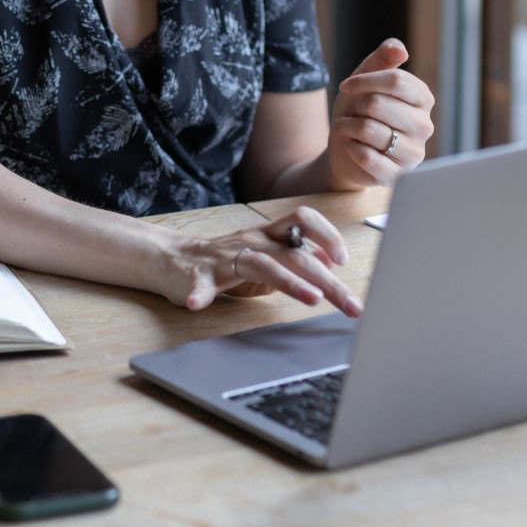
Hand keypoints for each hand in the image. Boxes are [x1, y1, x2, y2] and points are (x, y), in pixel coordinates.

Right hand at [162, 206, 363, 315]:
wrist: (173, 259)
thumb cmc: (225, 262)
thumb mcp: (268, 257)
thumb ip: (296, 256)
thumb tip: (330, 260)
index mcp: (268, 237)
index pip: (302, 220)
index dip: (326, 235)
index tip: (343, 260)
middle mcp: (252, 242)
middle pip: (296, 254)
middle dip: (328, 281)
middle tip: (352, 306)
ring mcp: (226, 258)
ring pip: (263, 264)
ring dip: (289, 281)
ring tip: (311, 298)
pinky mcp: (199, 275)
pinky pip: (200, 284)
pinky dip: (199, 293)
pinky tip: (198, 303)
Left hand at [327, 38, 434, 188]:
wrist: (345, 150)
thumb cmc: (359, 112)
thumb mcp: (366, 80)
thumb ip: (382, 59)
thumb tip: (400, 50)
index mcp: (422, 99)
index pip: (394, 80)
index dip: (363, 81)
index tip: (346, 86)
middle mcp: (425, 126)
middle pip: (378, 104)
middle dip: (356, 107)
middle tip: (356, 114)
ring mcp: (413, 153)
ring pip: (369, 130)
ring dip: (350, 127)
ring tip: (354, 130)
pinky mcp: (397, 176)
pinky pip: (365, 156)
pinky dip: (350, 149)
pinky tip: (355, 149)